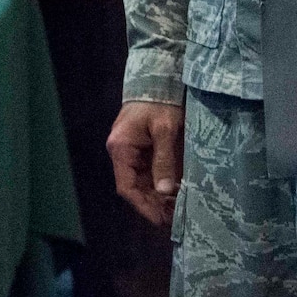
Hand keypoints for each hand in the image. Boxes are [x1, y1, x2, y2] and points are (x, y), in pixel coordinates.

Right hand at [107, 100, 184, 226]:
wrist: (158, 78)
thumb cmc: (160, 102)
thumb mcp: (165, 130)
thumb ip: (164, 160)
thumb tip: (165, 190)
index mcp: (121, 148)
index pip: (126, 187)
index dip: (142, 205)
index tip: (159, 219)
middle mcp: (122, 153)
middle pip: (134, 187)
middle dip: (152, 204)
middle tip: (173, 218)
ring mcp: (132, 151)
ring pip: (142, 182)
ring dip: (157, 196)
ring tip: (176, 210)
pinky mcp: (142, 148)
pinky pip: (149, 172)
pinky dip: (160, 184)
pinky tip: (174, 193)